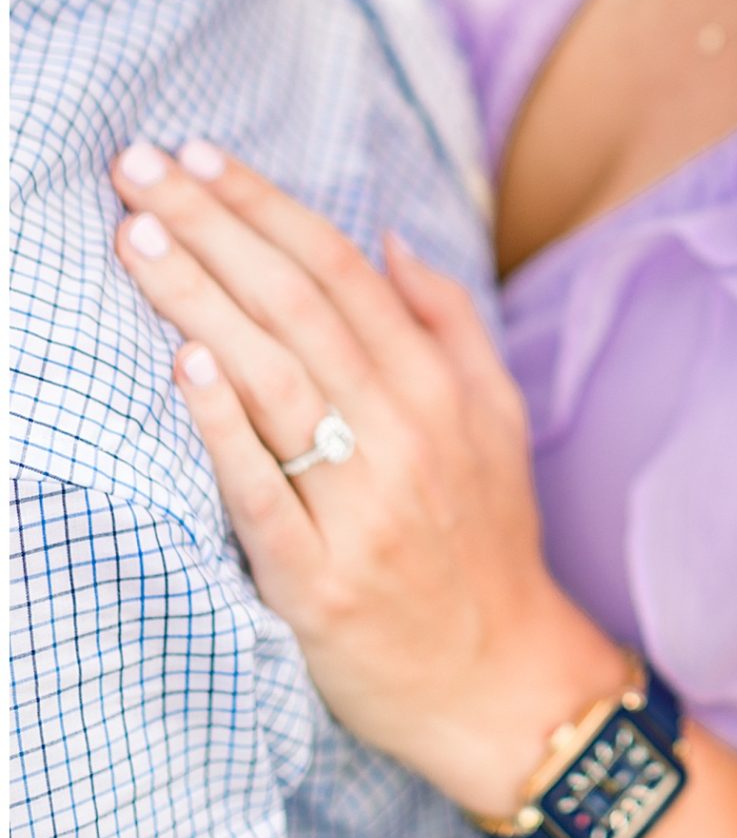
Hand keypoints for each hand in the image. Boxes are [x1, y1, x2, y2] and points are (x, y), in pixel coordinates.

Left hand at [109, 139, 620, 815]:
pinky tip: (182, 362)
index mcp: (437, 387)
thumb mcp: (496, 420)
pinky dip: (221, 422)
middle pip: (293, 304)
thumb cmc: (486, 542)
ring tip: (133, 236)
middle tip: (138, 167)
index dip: (266, 206)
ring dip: (196, 297)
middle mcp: (401, 431)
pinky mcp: (317, 580)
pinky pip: (260, 489)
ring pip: (269, 377)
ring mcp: (360, 504)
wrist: (500, 682)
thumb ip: (447, 324)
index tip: (201, 155)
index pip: (338, 269)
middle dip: (209, 227)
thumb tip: (388, 238)